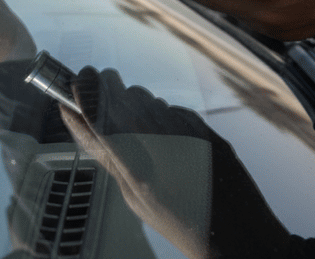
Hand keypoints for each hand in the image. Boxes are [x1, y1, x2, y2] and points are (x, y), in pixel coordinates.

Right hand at [62, 67, 291, 258]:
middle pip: (122, 95)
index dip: (84, 91)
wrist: (239, 235)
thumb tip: (78, 121)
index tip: (76, 80)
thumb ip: (108, 156)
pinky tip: (166, 136)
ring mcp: (188, 132)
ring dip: (133, 101)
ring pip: (146, 98)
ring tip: (136, 125)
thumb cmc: (182, 223)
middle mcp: (163, 144)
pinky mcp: (205, 127)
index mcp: (138, 170)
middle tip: (97, 86)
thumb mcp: (133, 197)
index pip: (100, 114)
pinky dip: (162, 115)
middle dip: (105, 87)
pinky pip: (171, 108)